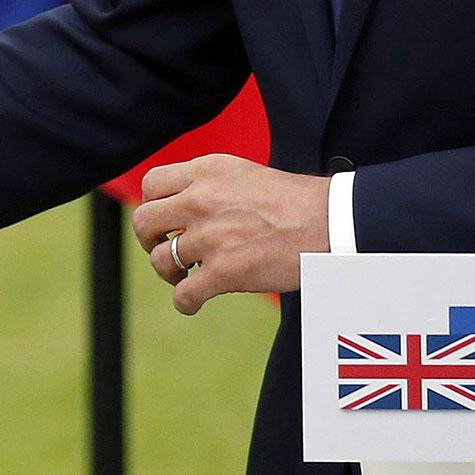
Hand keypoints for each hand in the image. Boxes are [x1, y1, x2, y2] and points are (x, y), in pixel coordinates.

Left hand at [131, 154, 329, 309]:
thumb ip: (207, 183)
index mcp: (205, 171)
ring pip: (161, 260)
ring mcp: (210, 237)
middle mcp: (200, 200)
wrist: (329, 222)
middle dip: (150, 240)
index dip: (153, 205)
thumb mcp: (241, 173)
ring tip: (186, 276)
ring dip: (169, 273)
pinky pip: (184, 295)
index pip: (152, 185)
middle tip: (166, 249)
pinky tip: (194, 302)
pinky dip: (185, 303)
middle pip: (144, 222)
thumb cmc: (292, 201)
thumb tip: (180, 203)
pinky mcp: (224, 272)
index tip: (166, 221)